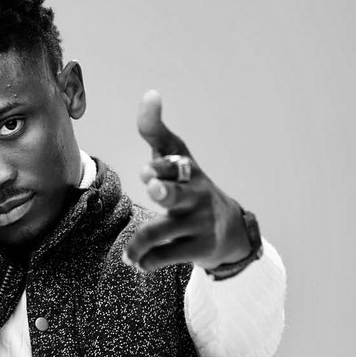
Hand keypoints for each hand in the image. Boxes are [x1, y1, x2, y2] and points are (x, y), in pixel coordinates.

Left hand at [124, 90, 250, 271]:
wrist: (227, 229)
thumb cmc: (189, 185)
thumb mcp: (176, 157)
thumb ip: (156, 130)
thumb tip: (151, 93)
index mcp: (186, 170)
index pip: (172, 162)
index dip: (159, 167)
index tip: (147, 171)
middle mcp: (194, 194)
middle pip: (175, 193)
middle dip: (164, 190)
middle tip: (152, 188)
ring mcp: (198, 222)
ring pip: (162, 231)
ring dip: (139, 243)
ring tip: (128, 254)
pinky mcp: (199, 249)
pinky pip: (166, 256)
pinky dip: (148, 261)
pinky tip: (139, 263)